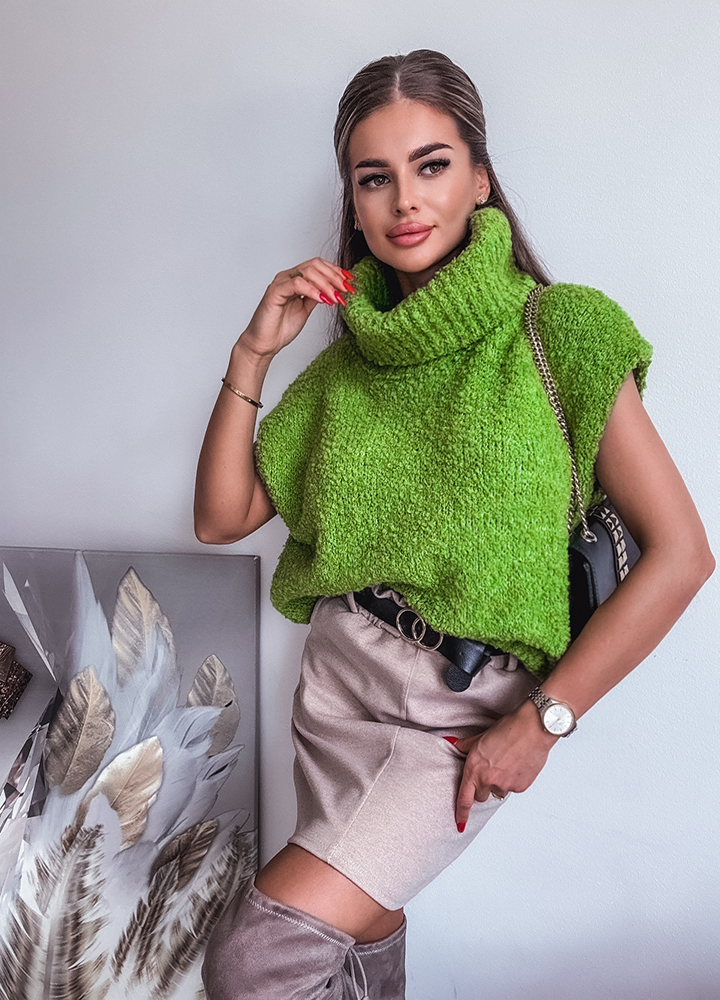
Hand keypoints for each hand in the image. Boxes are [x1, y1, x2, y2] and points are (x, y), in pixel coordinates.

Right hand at [239, 258, 354, 358]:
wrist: (265, 344)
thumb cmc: (281, 328)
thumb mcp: (306, 309)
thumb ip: (317, 296)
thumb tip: (334, 290)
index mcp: (295, 279)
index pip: (318, 266)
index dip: (336, 272)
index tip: (351, 283)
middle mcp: (287, 277)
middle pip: (315, 264)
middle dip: (334, 276)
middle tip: (347, 289)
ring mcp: (280, 283)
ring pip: (307, 271)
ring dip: (326, 284)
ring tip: (337, 297)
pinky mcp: (275, 292)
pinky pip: (297, 284)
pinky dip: (312, 290)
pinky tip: (323, 300)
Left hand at [452, 700, 557, 830]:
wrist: (533, 728)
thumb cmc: (509, 729)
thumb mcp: (482, 736)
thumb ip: (466, 745)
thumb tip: (453, 744)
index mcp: (474, 768)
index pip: (464, 799)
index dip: (461, 813)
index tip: (459, 823)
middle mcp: (487, 780)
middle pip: (481, 795)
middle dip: (483, 786)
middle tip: (491, 769)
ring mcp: (505, 785)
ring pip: (498, 791)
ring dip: (500, 782)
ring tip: (507, 762)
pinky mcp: (520, 787)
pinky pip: (514, 788)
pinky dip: (514, 779)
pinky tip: (518, 764)